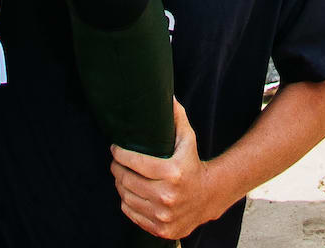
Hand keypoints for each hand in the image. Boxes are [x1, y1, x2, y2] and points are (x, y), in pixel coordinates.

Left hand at [109, 100, 225, 239]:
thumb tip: (167, 95)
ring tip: (121, 175)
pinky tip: (130, 192)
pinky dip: (127, 202)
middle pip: (126, 180)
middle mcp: (167, 196)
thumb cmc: (192, 164)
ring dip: (120, 185)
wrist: (209, 197)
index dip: (120, 154)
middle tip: (116, 162)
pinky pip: (132, 214)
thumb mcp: (187, 139)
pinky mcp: (161, 229)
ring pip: (126, 197)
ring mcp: (163, 215)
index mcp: (173, 172)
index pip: (135, 162)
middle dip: (116, 168)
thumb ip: (176, 117)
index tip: (115, 149)